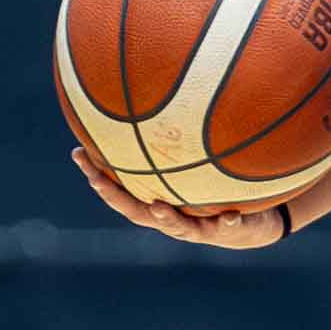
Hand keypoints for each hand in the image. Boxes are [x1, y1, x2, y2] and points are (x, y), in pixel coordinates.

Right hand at [70, 147, 286, 247]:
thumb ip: (181, 146)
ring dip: (165, 218)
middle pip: (135, 211)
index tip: (78, 153)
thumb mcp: (199, 167)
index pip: (120, 189)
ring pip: (177, 227)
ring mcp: (198, 228)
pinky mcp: (228, 231)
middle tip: (96, 181)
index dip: (96, 174)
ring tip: (157, 206)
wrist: (252, 226)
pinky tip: (231, 214)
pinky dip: (227, 220)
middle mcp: (172, 218)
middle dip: (113, 196)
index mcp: (158, 202)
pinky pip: (227, 226)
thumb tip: (162, 98)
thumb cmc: (217, 193)